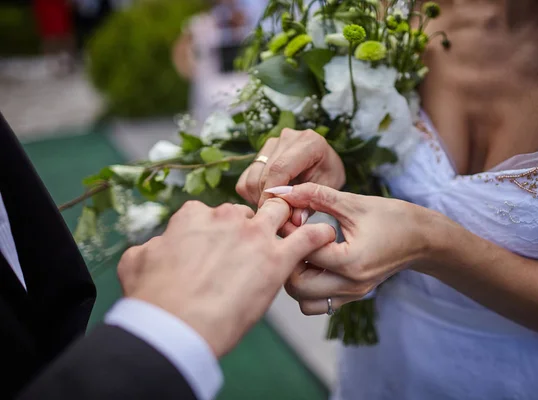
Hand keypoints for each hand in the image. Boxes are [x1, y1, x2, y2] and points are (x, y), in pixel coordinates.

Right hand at [117, 199, 335, 356]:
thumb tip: (155, 248)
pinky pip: (308, 238)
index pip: (211, 212)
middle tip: (253, 247)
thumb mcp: (137, 263)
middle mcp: (226, 219)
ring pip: (281, 213)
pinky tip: (324, 237)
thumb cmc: (153, 299)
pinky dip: (318, 235)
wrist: (175, 326)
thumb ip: (151, 248)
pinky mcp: (276, 260)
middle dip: (252, 223)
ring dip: (287, 220)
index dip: (217, 230)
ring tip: (292, 234)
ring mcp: (254, 237)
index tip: (219, 246)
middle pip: (248, 211)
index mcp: (193, 216)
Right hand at [236, 128, 345, 216]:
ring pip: (251, 178)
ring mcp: (271, 144)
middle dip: (269, 201)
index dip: (273, 193)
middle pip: (264, 175)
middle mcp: (287, 137)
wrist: (324, 163)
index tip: (273, 213)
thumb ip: (312, 203)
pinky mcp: (260, 153)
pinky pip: (246, 179)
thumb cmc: (328, 175)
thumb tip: (295, 220)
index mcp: (309, 142)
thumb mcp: (328, 189)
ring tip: (277, 209)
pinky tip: (269, 200)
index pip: (281, 168)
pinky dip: (253, 195)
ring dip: (259, 199)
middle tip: (280, 218)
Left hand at [270, 183, 437, 314]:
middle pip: (297, 286)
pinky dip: (308, 287)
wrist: (423, 238)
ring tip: (303, 253)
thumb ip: (316, 196)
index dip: (289, 233)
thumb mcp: (353, 202)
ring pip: (304, 301)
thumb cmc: (392, 217)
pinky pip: (318, 303)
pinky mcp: (352, 297)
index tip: (284, 217)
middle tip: (291, 238)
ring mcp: (352, 295)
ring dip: (296, 278)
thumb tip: (283, 191)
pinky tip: (314, 262)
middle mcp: (350, 284)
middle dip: (287, 260)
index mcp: (351, 262)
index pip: (304, 252)